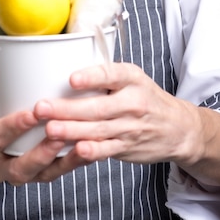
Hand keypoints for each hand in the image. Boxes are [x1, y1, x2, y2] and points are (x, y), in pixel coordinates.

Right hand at [0, 61, 89, 183]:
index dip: (10, 128)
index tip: (31, 113)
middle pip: (18, 167)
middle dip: (39, 151)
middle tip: (56, 129)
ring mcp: (23, 175)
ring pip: (42, 175)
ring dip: (61, 161)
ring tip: (78, 142)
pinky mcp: (43, 175)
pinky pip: (61, 174)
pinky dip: (76, 162)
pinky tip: (91, 148)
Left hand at [33, 61, 199, 167]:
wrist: (177, 128)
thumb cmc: (146, 97)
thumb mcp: (132, 77)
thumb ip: (105, 75)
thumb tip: (63, 68)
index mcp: (132, 79)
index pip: (111, 75)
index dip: (91, 77)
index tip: (71, 80)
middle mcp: (132, 102)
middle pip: (97, 107)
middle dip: (67, 108)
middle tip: (41, 107)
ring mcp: (130, 127)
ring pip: (97, 129)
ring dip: (71, 130)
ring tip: (49, 129)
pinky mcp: (127, 147)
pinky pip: (107, 149)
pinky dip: (92, 151)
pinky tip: (76, 149)